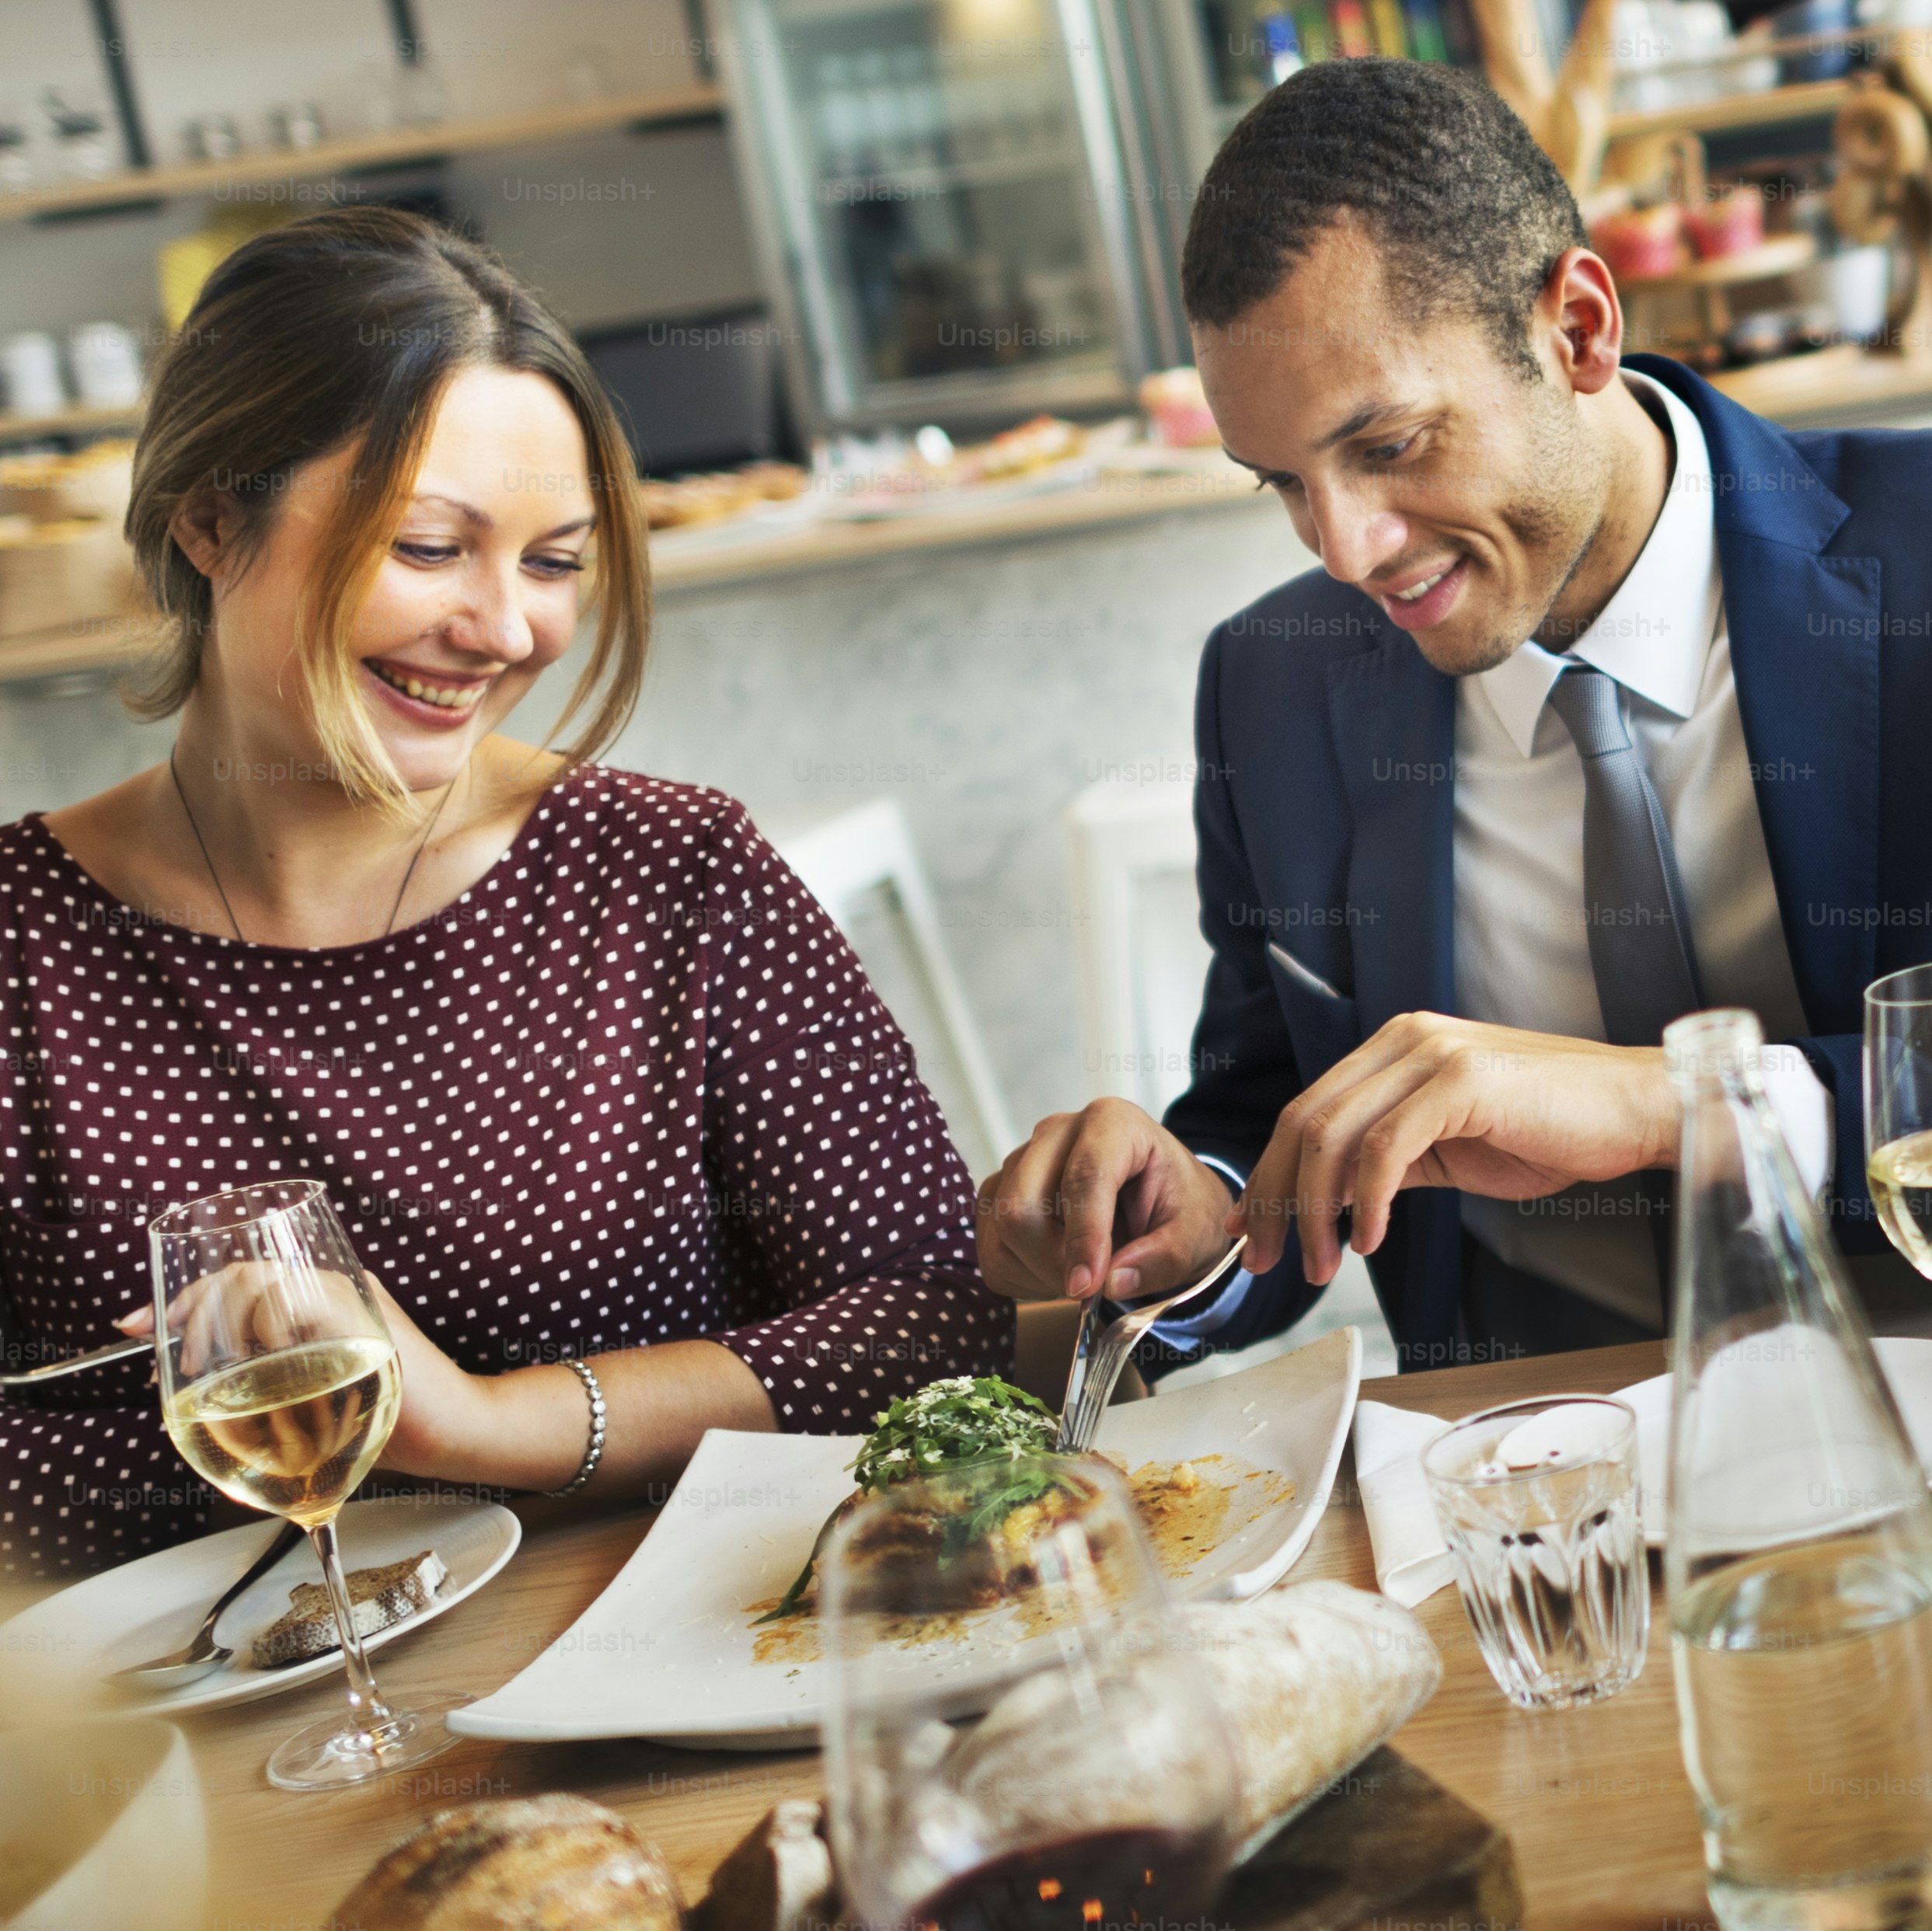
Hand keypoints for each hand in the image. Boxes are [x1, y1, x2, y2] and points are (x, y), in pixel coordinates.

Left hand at [116, 1264, 494, 1483]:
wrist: (455, 1430)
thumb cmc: (392, 1420)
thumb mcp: (320, 1399)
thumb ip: (277, 1385)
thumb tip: (205, 1399)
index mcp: (320, 1301)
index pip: (239, 1277)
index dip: (182, 1298)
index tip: (136, 1324)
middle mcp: (333, 1288)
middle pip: (241, 1271)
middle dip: (189, 1310)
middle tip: (175, 1356)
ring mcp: (350, 1299)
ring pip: (261, 1278)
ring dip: (219, 1318)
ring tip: (213, 1364)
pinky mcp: (361, 1320)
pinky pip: (297, 1300)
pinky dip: (267, 1324)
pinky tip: (263, 1355)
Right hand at [976, 1097, 1238, 1302]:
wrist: (1161, 1200)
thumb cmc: (1179, 1206)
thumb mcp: (1195, 1234)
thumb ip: (1163, 1258)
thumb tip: (1114, 1282)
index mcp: (1112, 1122)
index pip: (1083, 1176)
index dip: (1083, 1236)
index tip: (1089, 1287)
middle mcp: (1056, 1132)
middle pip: (1022, 1205)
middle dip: (1054, 1261)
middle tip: (1094, 1287)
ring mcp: (1020, 1161)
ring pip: (1003, 1232)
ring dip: (1043, 1272)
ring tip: (1087, 1270)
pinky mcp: (999, 1193)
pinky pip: (992, 1251)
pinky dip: (1026, 1277)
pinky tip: (1063, 1267)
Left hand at [1233, 1013, 1677, 1284]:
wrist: (1635, 1112)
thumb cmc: (1551, 1130)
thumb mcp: (1448, 1148)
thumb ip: (1386, 1163)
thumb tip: (1326, 1202)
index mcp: (1393, 1049)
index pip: (1306, 1111)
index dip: (1270, 1173)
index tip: (1251, 1230)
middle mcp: (1402, 1040)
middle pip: (1304, 1121)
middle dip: (1276, 1197)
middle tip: (1267, 1259)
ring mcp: (1430, 1054)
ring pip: (1334, 1135)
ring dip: (1316, 1210)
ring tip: (1322, 1264)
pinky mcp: (1461, 1080)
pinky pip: (1387, 1147)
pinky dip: (1368, 1200)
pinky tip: (1371, 1241)